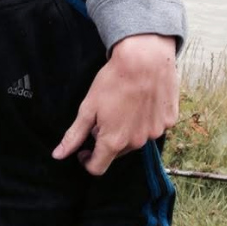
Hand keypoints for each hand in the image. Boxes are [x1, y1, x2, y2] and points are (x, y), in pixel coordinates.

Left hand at [53, 34, 178, 175]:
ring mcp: (155, 132)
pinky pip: (153, 127)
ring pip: (136, 139)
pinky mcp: (169, 121)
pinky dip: (145, 120)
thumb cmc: (114, 81)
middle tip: (104, 117)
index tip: (84, 149)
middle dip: (108, 140)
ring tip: (124, 105)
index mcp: (114, 142)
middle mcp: (136, 142)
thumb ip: (74, 136)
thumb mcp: (88, 108)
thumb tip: (58, 155)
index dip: (87, 160)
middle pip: (117, 152)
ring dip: (128, 130)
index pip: (98, 168)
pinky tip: (141, 101)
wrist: (145, 58)